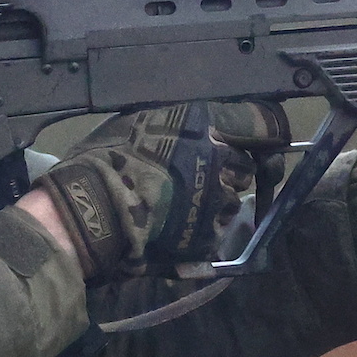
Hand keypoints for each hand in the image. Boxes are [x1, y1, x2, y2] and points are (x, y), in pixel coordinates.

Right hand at [32, 102, 288, 278]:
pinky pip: (215, 234)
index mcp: (207, 123)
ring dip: (215, 203)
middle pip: (247, 166)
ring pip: (233, 202)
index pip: (265, 124)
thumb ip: (179, 122)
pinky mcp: (209, 237)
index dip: (267, 133)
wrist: (89, 212)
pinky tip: (173, 230)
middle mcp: (223, 159)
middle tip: (196, 176)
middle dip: (231, 171)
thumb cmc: (104, 159)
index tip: (264, 140)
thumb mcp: (139, 119)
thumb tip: (197, 124)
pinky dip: (201, 233)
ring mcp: (219, 202)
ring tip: (177, 206)